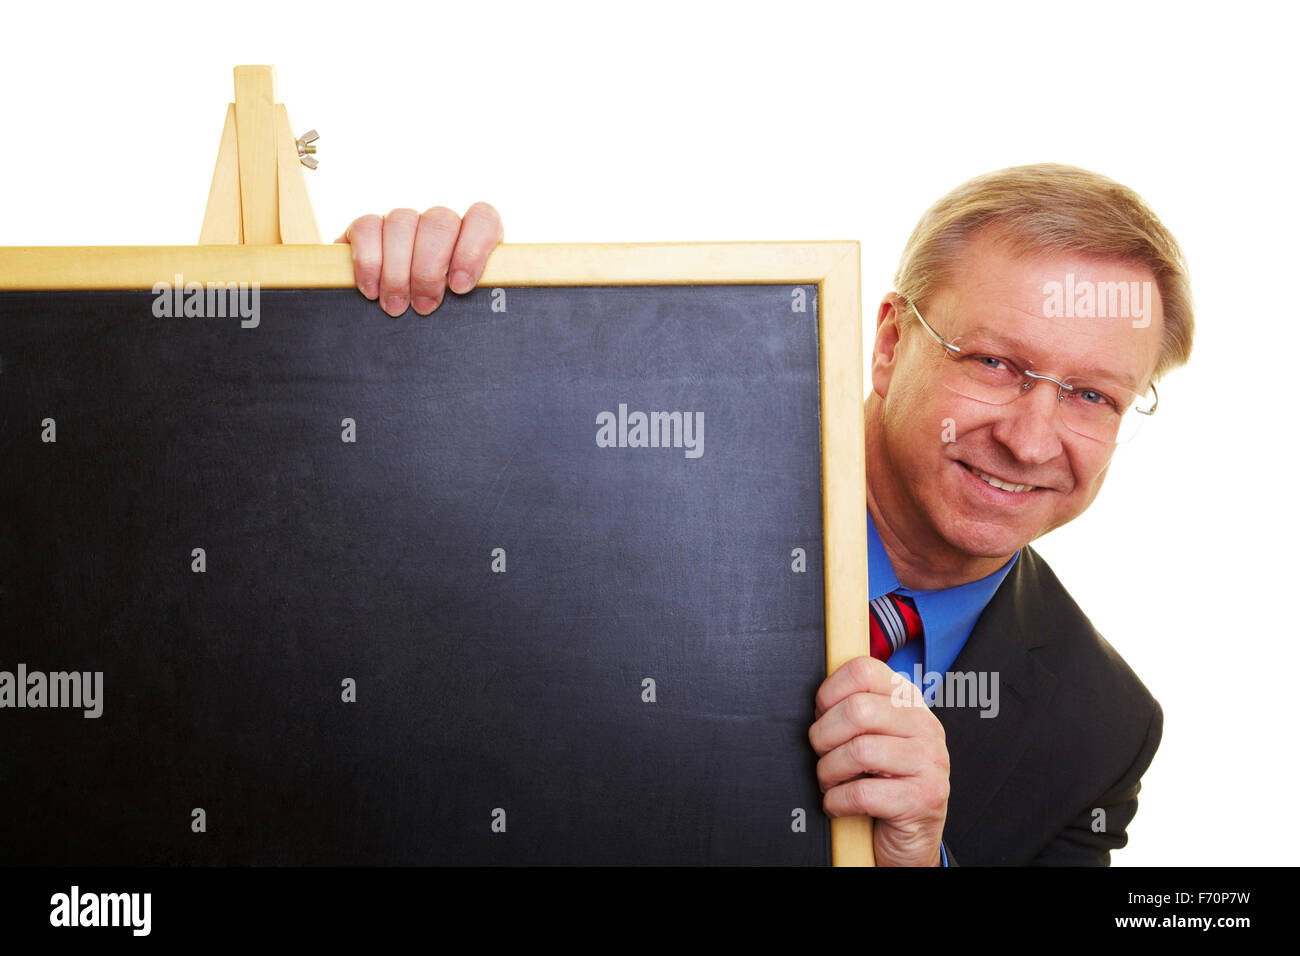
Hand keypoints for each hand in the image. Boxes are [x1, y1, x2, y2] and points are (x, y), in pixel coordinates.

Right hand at [334, 202, 504, 316]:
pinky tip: (371, 290)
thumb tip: (468, 297)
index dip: (472, 249)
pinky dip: (368, 261)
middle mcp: (440, 223)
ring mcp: (405, 221)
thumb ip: (476, 298)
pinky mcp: (369, 227)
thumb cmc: (442, 314)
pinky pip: (366, 227)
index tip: (460, 287)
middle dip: (429, 269)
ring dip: (397, 270)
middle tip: (423, 306)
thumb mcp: (465, 309)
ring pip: (401, 221)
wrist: (396, 323)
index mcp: (473, 237)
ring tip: (396, 305)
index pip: (483, 219)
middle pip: (439, 222)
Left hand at [809, 655, 949, 865]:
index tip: (821, 715)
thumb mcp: (876, 736)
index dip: (830, 692)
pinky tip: (838, 804)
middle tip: (822, 754)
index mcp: (910, 702)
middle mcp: (926, 726)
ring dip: (829, 771)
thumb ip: (856, 710)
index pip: (863, 670)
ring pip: (859, 751)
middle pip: (857, 710)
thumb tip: (817, 701)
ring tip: (829, 781)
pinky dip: (837, 801)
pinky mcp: (923, 799)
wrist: (912, 838)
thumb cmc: (885, 782)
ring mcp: (930, 762)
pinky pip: (862, 793)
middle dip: (824, 736)